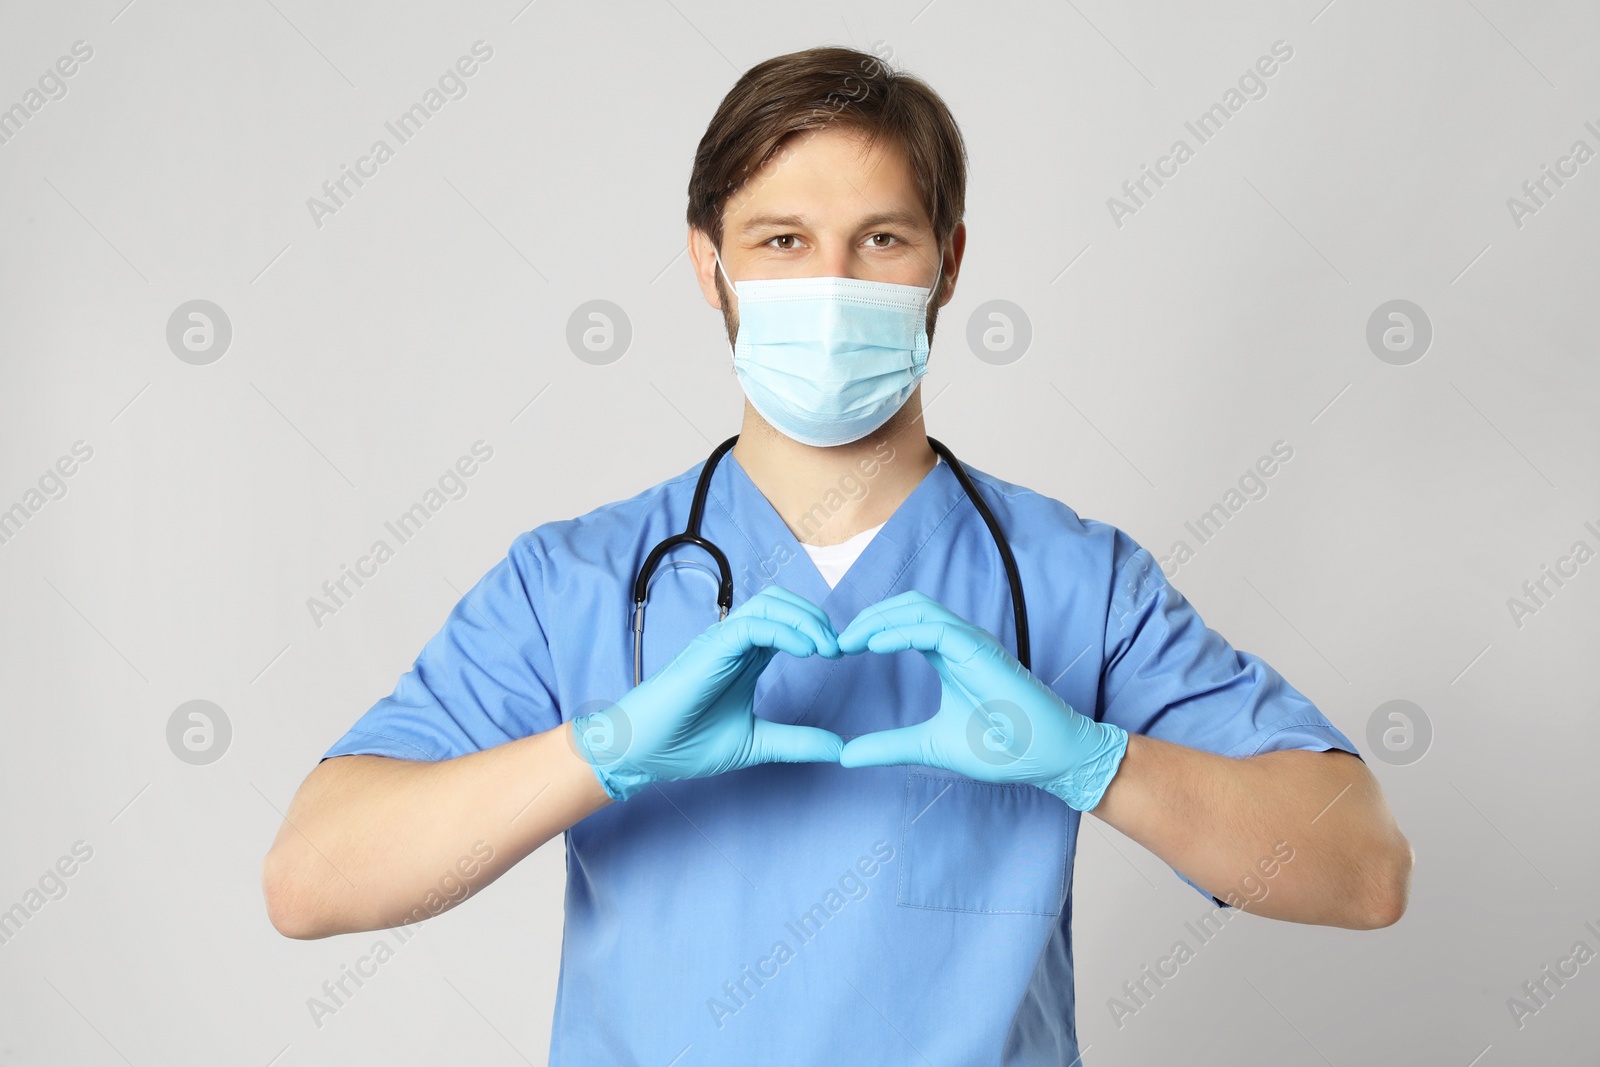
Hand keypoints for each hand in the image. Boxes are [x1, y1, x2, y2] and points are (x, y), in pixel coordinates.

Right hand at [573, 585, 843, 801]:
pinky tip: (807, 651)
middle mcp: (736, 643)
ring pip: (771, 605)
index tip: (844, 656)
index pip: (789, 624)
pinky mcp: (711, 648)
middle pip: (783, 604)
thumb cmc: (685, 744)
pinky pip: (753, 625)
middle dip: (818, 618)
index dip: (820, 631)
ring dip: (806, 619)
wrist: (641, 753)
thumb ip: (796, 742)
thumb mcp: (755, 744)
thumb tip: (840, 749)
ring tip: (828, 647)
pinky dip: (785, 631)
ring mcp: (722, 642)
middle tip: (842, 648)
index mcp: (746, 658)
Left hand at [836, 591, 1127, 810]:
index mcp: (948, 654)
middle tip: (833, 643)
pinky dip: (902, 632)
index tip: (836, 652)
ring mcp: (972, 642)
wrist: (1046, 758)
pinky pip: (937, 629)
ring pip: (917, 609)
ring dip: (878, 620)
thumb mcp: (928, 746)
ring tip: (846, 642)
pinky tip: (873, 647)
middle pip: (904, 607)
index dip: (867, 630)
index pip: (900, 623)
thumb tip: (845, 754)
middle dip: (866, 619)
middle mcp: (959, 641)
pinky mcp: (982, 652)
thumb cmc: (1000, 748)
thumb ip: (889, 745)